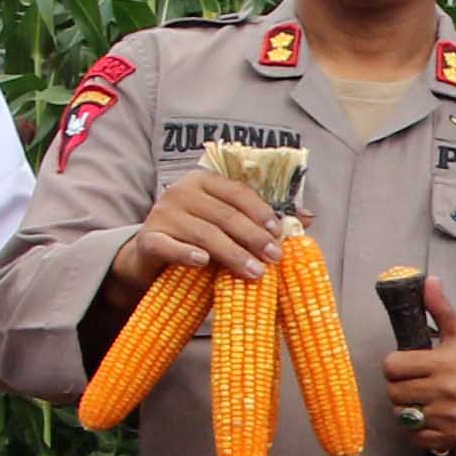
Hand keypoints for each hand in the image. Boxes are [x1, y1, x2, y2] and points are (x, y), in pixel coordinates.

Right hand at [127, 162, 286, 285]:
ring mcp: (162, 215)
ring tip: (255, 273)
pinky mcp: (148, 239)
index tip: (279, 232)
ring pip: (203, 233)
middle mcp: (181, 192)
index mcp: (204, 182)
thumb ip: (260, 220)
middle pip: (224, 215)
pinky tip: (204, 263)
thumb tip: (307, 218)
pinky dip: (187, 254)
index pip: (237, 191)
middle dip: (253, 237)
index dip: (260, 211)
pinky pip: (169, 246)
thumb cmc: (197, 239)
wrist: (151, 257)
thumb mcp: (227, 226)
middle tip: (274, 258)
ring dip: (232, 254)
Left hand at [382, 307, 455, 453]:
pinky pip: (416, 437)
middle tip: (411, 383)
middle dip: (398, 387)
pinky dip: (417, 430)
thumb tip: (428, 280)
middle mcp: (445, 391)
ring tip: (419, 401)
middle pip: (394, 392)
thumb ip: (440, 308)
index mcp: (445, 362)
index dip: (394, 365)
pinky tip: (428, 418)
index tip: (404, 365)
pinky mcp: (451, 438)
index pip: (393, 366)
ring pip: (403, 416)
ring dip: (406, 409)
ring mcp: (448, 417)